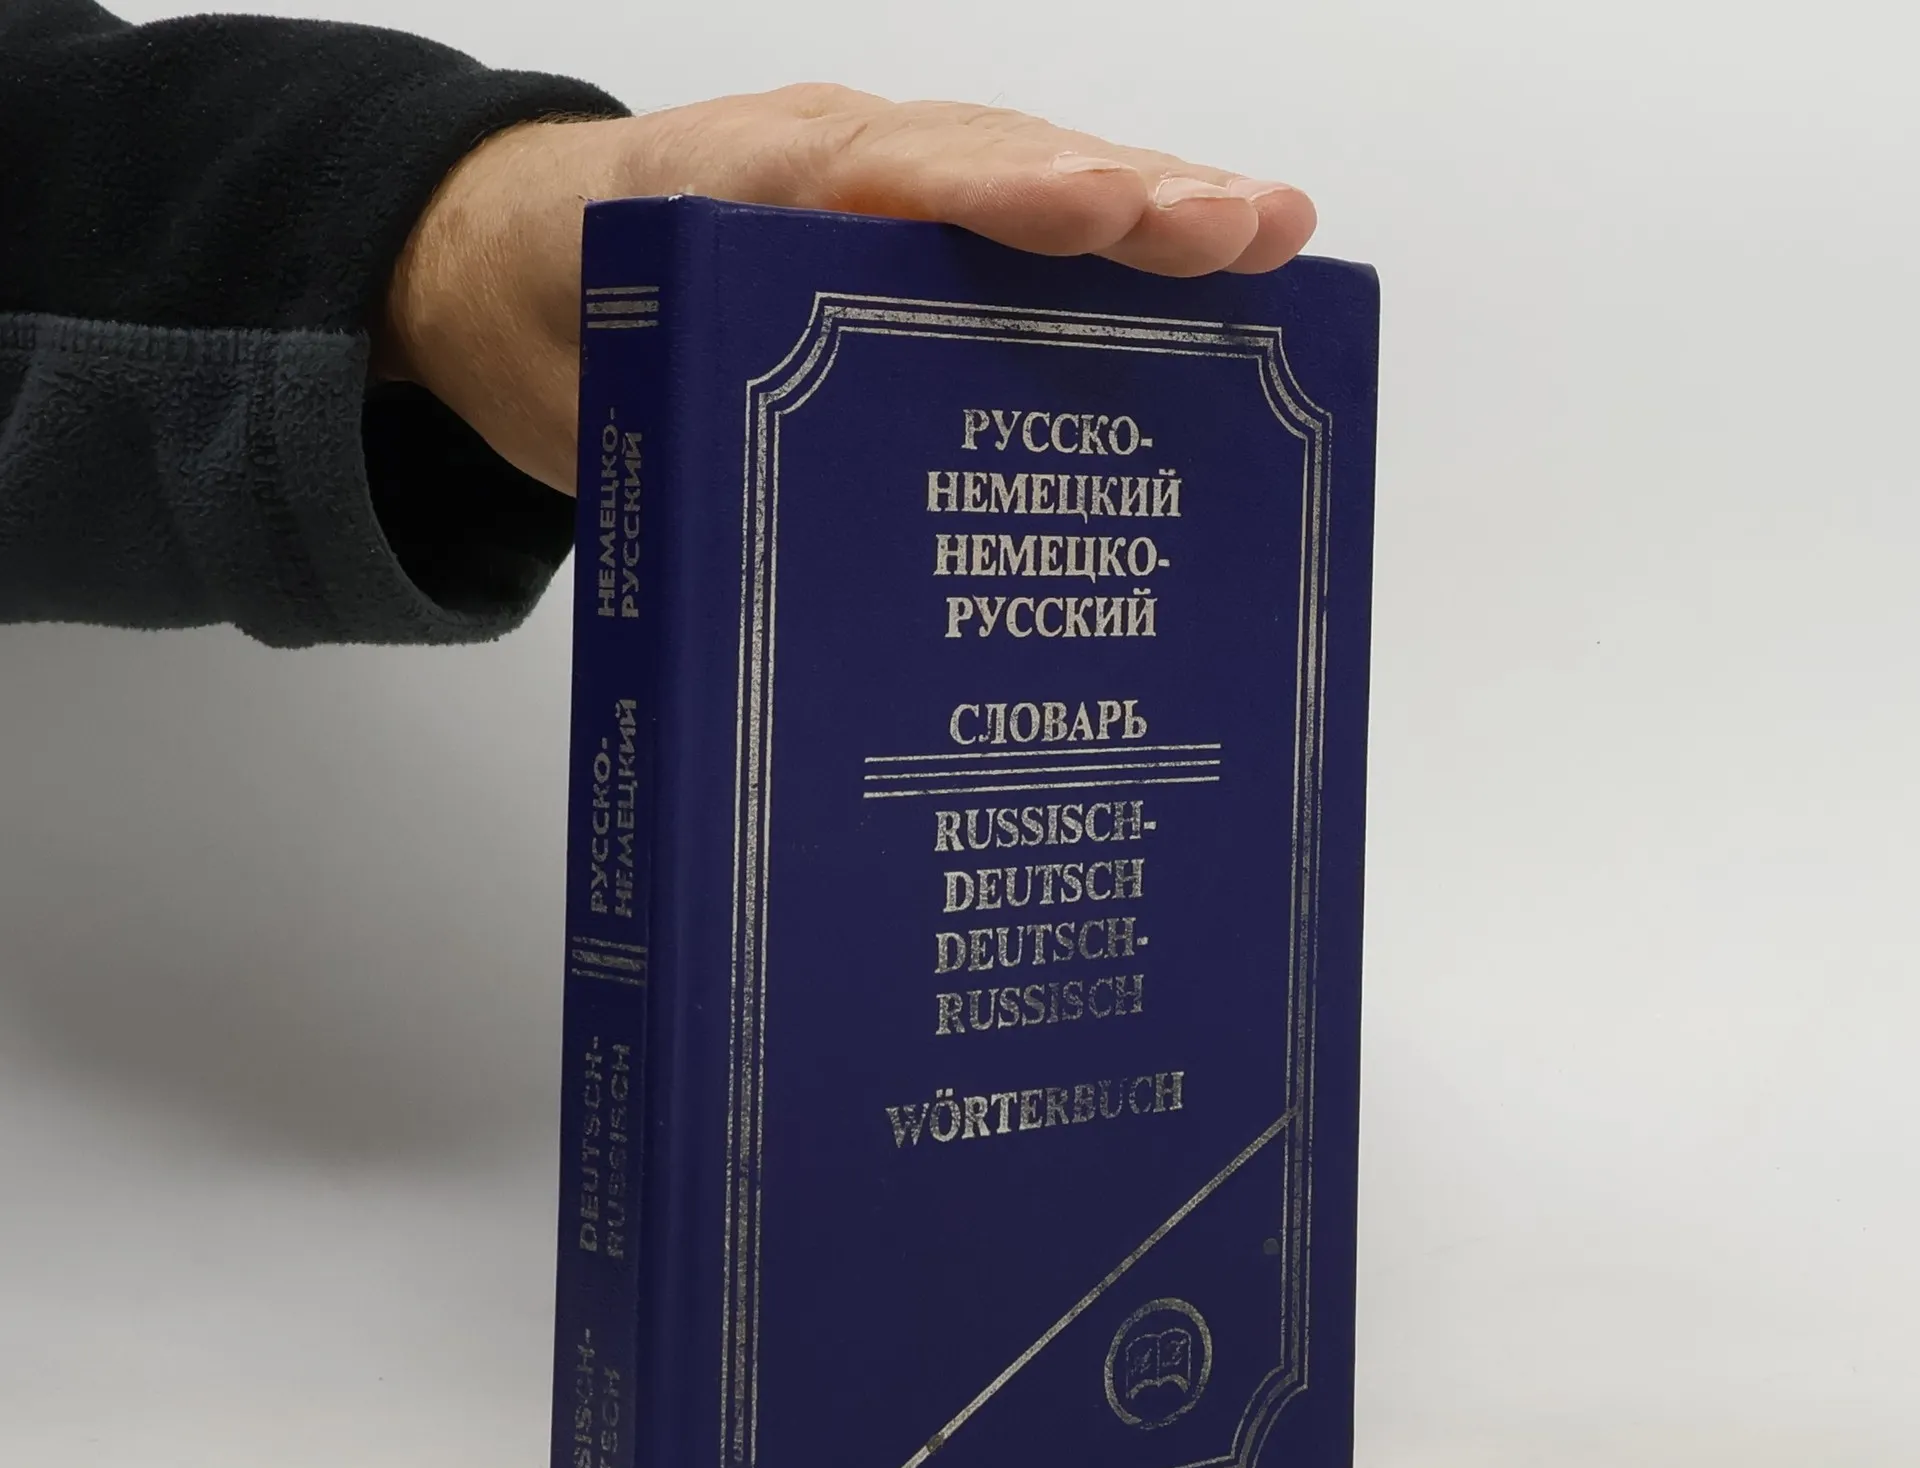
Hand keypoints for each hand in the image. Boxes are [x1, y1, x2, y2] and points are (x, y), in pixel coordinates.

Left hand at [378, 86, 1316, 495]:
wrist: (516, 276)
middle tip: (1245, 227)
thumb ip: (672, 425)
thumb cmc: (563, 321)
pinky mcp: (913, 251)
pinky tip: (1208, 294)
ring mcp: (890, 204)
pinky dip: (1118, 261)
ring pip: (1032, 189)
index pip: (889, 175)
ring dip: (1153, 215)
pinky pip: (1022, 244)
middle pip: (999, 165)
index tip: (1095, 214)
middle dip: (1128, 196)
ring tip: (1272, 239)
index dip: (998, 197)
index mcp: (749, 189)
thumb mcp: (587, 380)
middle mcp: (841, 176)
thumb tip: (776, 546)